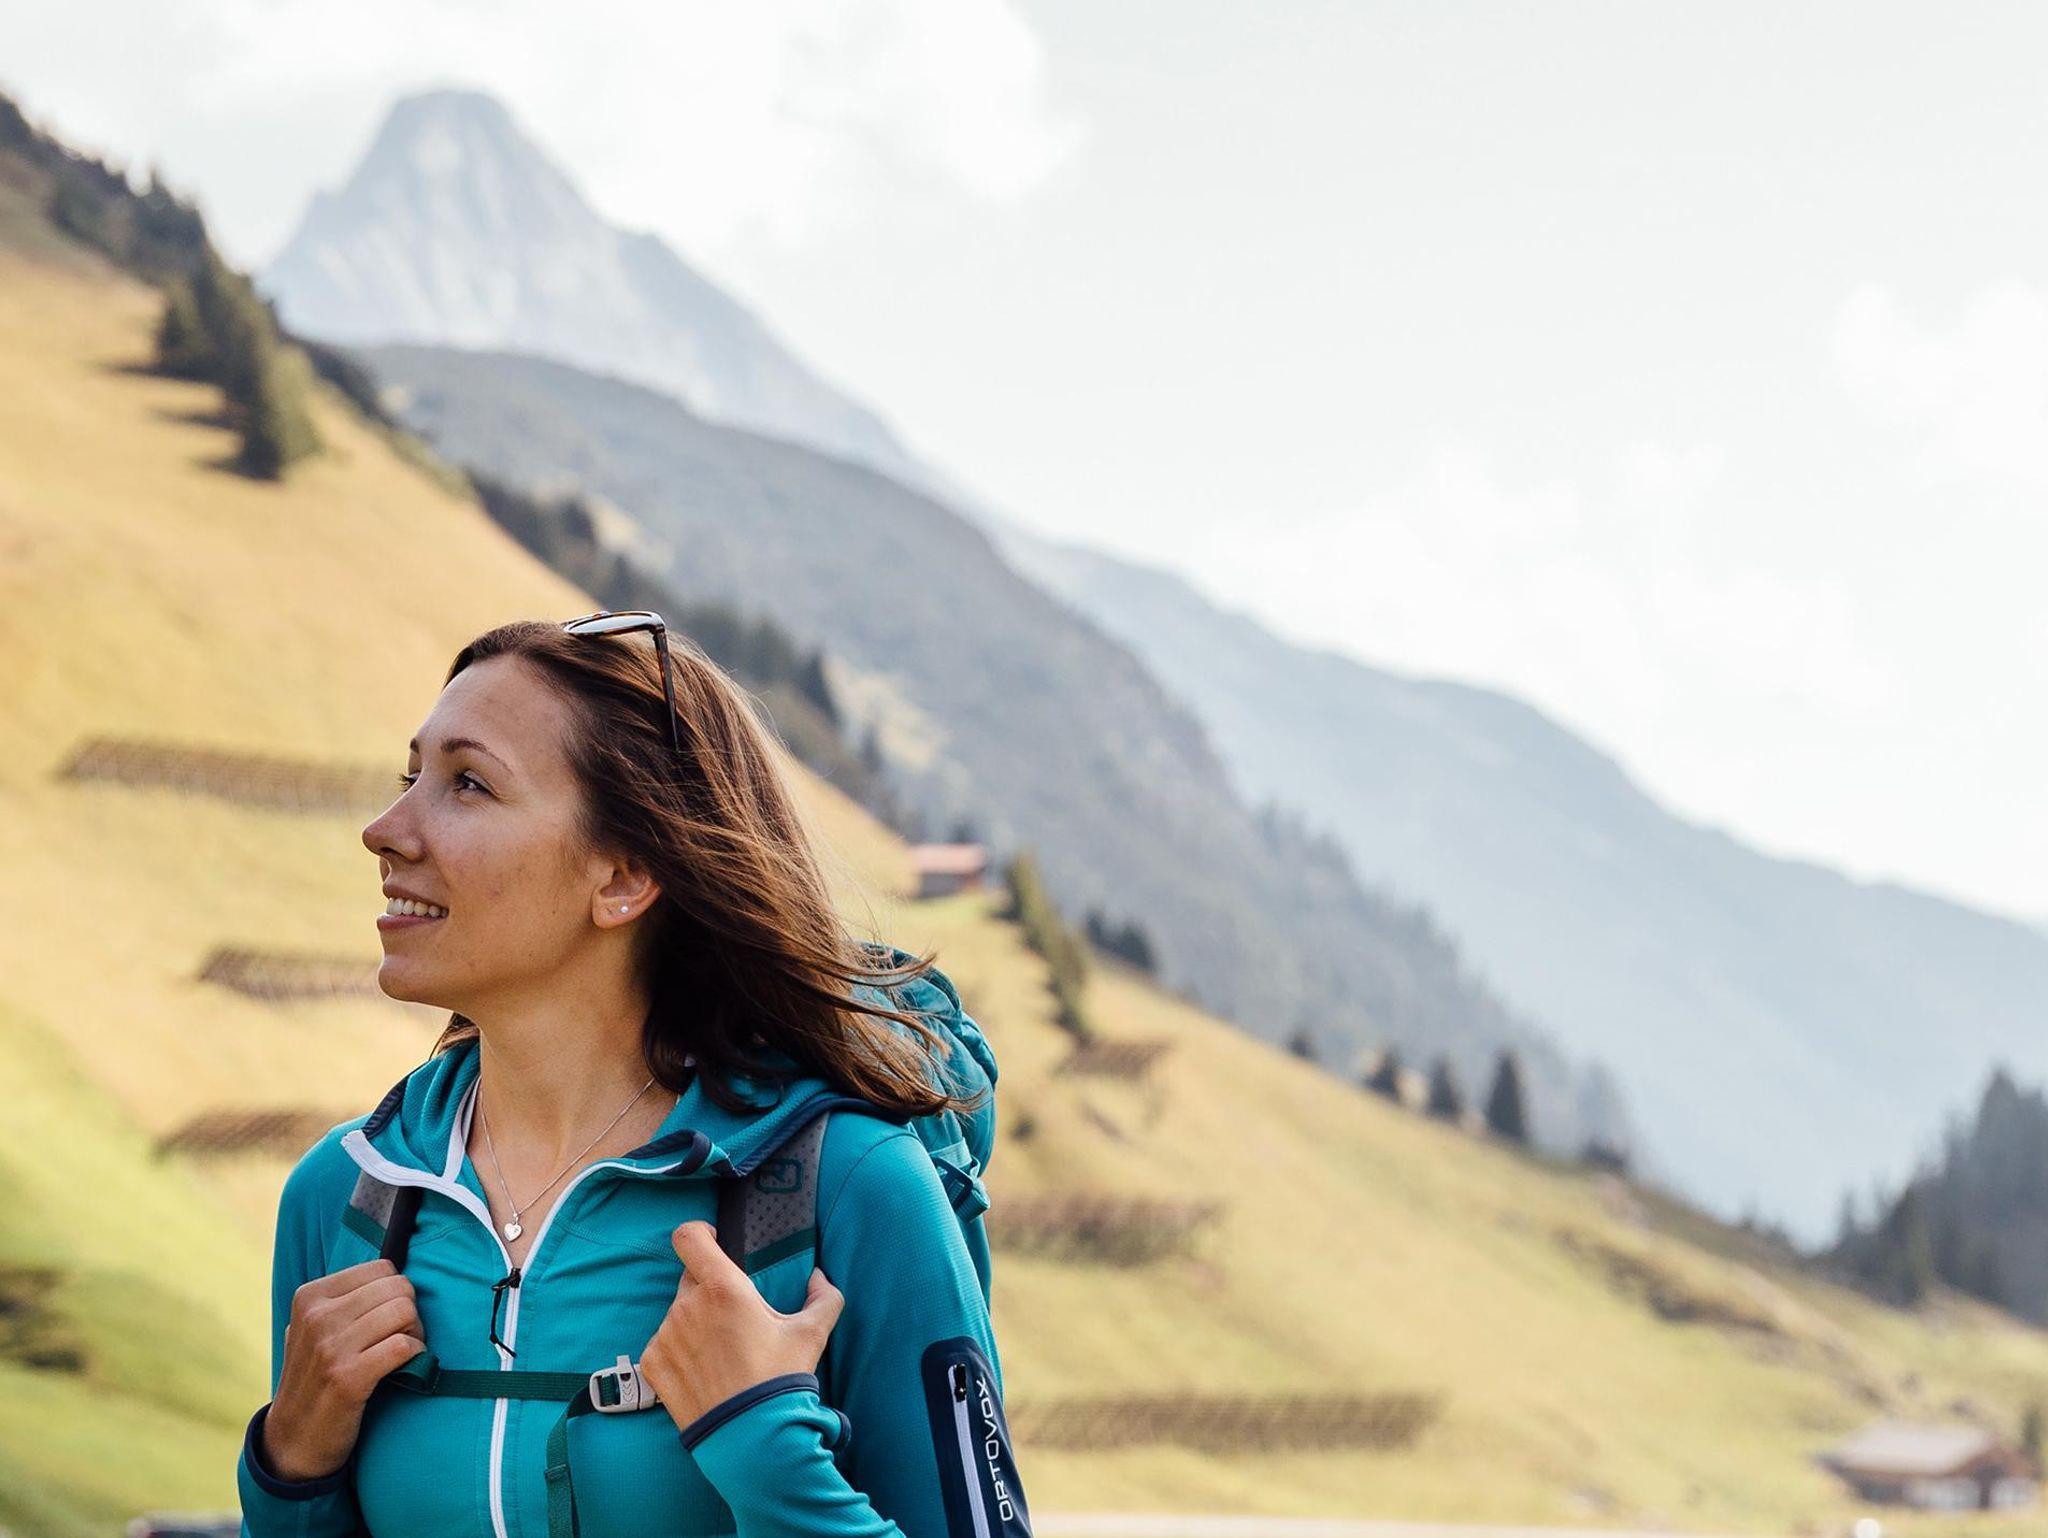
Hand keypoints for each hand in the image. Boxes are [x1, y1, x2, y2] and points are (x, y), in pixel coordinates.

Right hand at [264, 1258, 425, 1480]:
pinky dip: (415, 1354)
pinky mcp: (348, 1378)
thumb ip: (344, 1298)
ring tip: (400, 1352)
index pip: (383, 1268)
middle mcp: (317, 1317)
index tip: (387, 1319)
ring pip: (404, 1311)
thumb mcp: (314, 1328)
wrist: (293, 1439)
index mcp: (310, 1296)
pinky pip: (403, 1345)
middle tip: (399, 1337)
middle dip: (410, 1312)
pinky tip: (403, 1367)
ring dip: (415, 1333)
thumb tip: (395, 1273)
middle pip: (399, 1288)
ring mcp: (331, 1348)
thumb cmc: (316, 1376)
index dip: (395, 1293)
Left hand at [640, 1219, 844, 1434]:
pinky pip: (663, 1342)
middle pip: (690, 1278)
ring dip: (695, 1321)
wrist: (749, 1439)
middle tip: (733, 1317)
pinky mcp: (653, 1364)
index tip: (714, 1242)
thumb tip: (819, 1278)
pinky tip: (704, 1370)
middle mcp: (686, 1306)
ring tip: (721, 1352)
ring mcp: (665, 1335)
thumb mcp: (811, 1334)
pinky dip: (679, 1350)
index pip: (689, 1237)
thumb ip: (824, 1297)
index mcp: (723, 1288)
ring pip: (678, 1312)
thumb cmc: (779, 1380)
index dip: (699, 1232)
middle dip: (709, 1289)